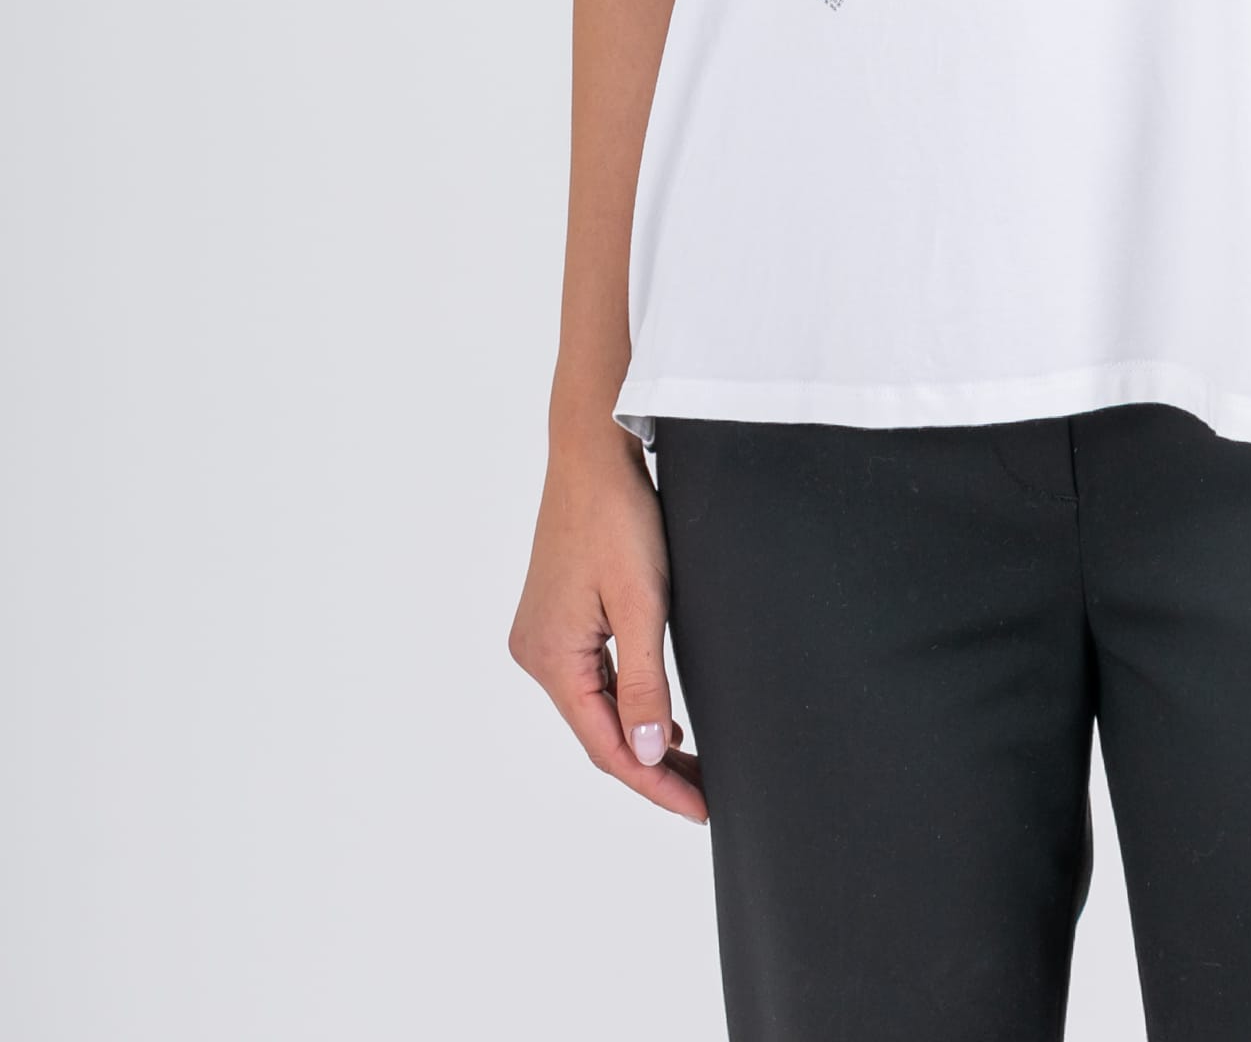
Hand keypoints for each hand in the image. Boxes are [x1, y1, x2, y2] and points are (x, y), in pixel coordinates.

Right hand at [508, 429, 707, 823]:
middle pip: (599, 732)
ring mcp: (544, 635)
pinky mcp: (558, 617)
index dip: (653, 784)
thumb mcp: (642, 603)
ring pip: (598, 707)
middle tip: (706, 793)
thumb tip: (645, 754)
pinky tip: (660, 718)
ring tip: (692, 765)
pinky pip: (594, 678)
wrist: (594, 450)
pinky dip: (628, 702)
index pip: (606, 746)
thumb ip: (644, 683)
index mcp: (550, 657)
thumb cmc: (618, 516)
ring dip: (641, 736)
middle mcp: (536, 653)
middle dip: (651, 767)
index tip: (699, 808)